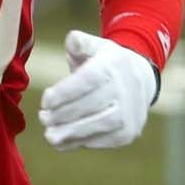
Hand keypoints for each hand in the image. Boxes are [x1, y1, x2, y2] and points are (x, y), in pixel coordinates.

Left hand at [38, 30, 157, 150]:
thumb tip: (73, 41)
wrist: (141, 79)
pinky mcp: (129, 133)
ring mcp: (130, 114)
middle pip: (91, 106)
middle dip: (63, 114)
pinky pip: (104, 141)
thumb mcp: (95, 46)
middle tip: (43, 118)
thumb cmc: (107, 62)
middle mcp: (125, 90)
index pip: (87, 81)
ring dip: (71, 133)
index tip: (45, 101)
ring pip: (99, 126)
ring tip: (50, 135)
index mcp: (112, 66)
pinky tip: (64, 141)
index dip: (64, 93)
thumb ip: (79, 42)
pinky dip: (81, 142)